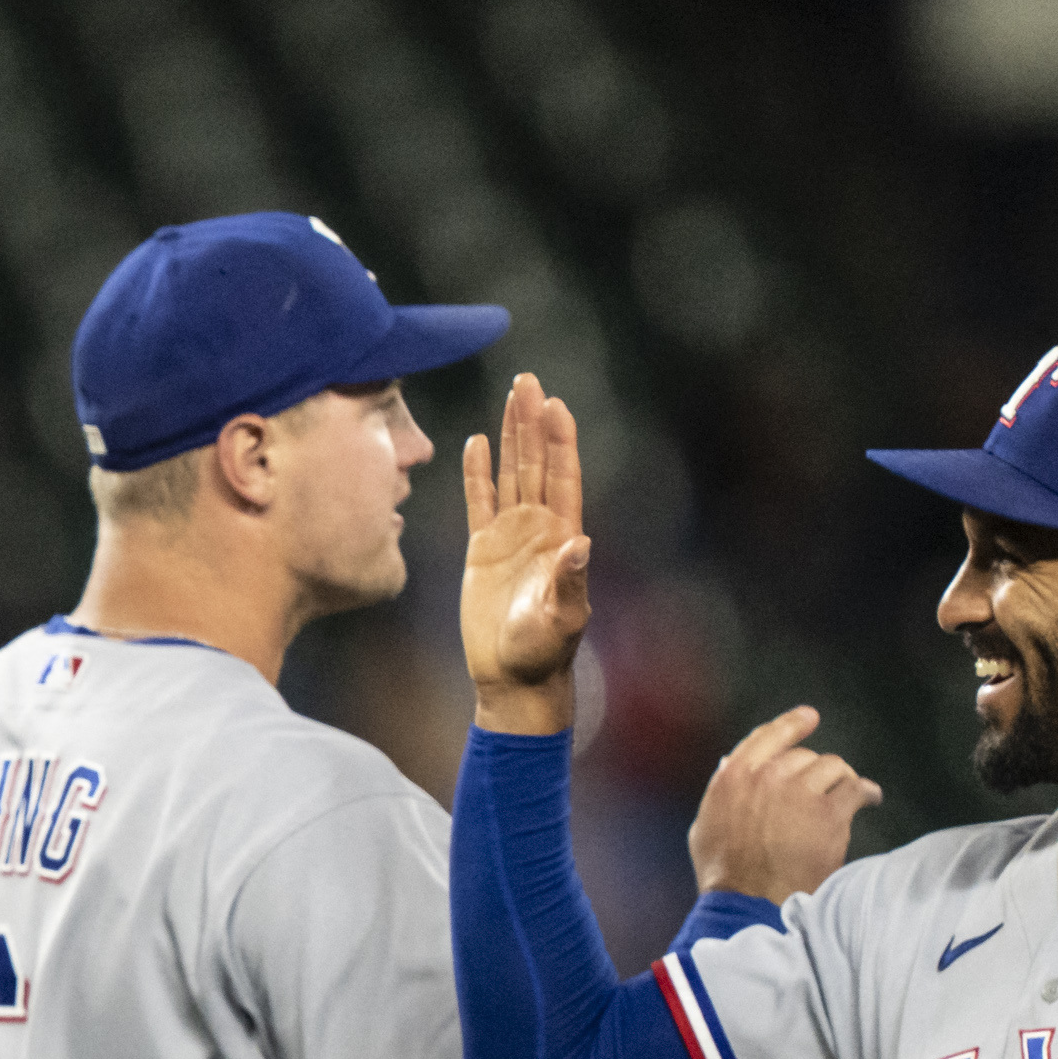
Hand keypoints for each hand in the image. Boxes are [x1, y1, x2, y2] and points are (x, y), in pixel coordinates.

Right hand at [459, 371, 588, 731]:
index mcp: (561, 537)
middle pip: (536, 463)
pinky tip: (476, 444)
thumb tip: (580, 543)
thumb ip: (570, 581)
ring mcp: (510, 536)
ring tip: (510, 396)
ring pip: (511, 474)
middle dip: (533, 422)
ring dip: (511, 436)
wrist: (513, 677)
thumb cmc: (543, 653)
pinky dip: (477, 473)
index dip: (559, 441)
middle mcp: (539, 528)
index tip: (555, 404)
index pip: (562, 477)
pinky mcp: (482, 551)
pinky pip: (479, 502)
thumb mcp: (561, 618)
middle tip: (528, 381)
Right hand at [693, 706, 880, 902]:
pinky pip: (856, 789)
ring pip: (833, 767)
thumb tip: (730, 763)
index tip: (809, 717)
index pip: (769, 735)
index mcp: (735, 776)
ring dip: (841, 779)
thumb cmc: (724, 872)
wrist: (751, 902)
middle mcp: (768, 776)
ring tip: (851, 792)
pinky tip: (870, 799)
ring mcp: (800, 792)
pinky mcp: (829, 814)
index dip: (792, 723)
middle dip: (816, 770)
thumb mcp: (706, 826)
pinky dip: (865, 793)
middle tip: (826, 785)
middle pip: (804, 755)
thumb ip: (722, 791)